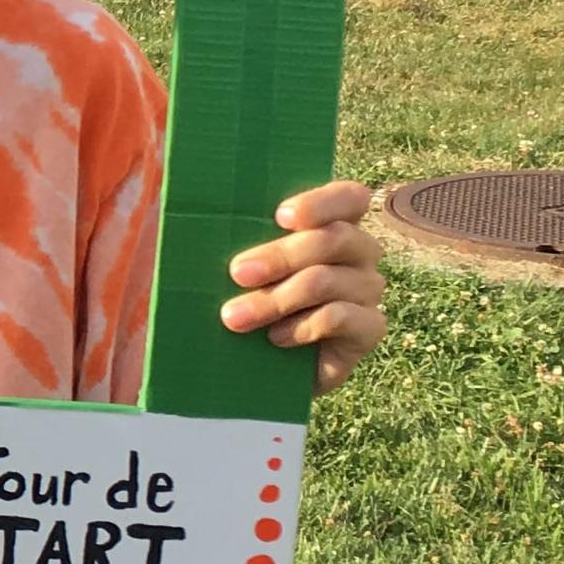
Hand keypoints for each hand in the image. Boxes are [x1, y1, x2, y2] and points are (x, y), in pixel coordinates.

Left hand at [222, 181, 388, 393]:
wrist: (265, 366)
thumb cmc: (247, 297)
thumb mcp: (241, 265)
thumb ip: (236, 234)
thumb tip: (193, 210)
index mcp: (335, 223)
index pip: (350, 197)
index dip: (321, 203)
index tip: (280, 216)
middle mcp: (360, 252)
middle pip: (333, 239)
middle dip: (279, 256)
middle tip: (236, 273)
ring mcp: (367, 290)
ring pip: (328, 281)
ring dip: (276, 299)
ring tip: (236, 318)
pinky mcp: (370, 329)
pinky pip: (341, 318)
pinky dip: (302, 327)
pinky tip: (276, 338)